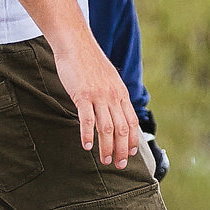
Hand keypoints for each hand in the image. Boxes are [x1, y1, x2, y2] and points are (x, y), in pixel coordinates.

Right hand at [55, 31, 141, 168]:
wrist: (76, 44)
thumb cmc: (89, 62)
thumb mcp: (109, 78)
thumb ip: (113, 95)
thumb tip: (116, 111)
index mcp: (121, 93)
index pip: (132, 122)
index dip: (133, 140)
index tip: (131, 154)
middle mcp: (113, 96)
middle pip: (122, 129)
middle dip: (122, 150)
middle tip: (119, 165)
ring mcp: (98, 96)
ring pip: (106, 127)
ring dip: (106, 147)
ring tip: (104, 161)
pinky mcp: (82, 95)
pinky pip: (87, 119)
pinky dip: (88, 134)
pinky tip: (86, 146)